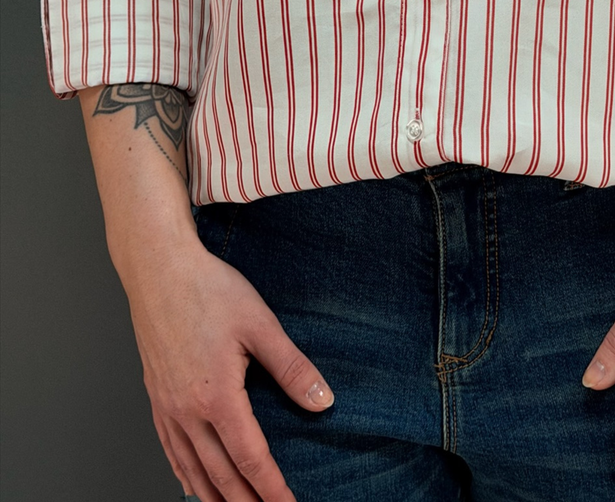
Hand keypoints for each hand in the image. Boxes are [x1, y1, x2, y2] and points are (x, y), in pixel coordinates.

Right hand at [122, 238, 334, 501]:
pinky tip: (192, 484)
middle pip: (220, 474)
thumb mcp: (260, 325)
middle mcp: (187, 411)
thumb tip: (323, 402)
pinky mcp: (156, 396)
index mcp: (217, 397)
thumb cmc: (209, 290)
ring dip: (214, 497)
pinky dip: (184, 475)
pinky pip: (170, 450)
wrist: (159, 269)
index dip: (272, 489)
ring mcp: (167, 407)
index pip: (251, 458)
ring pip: (191, 469)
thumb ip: (292, 368)